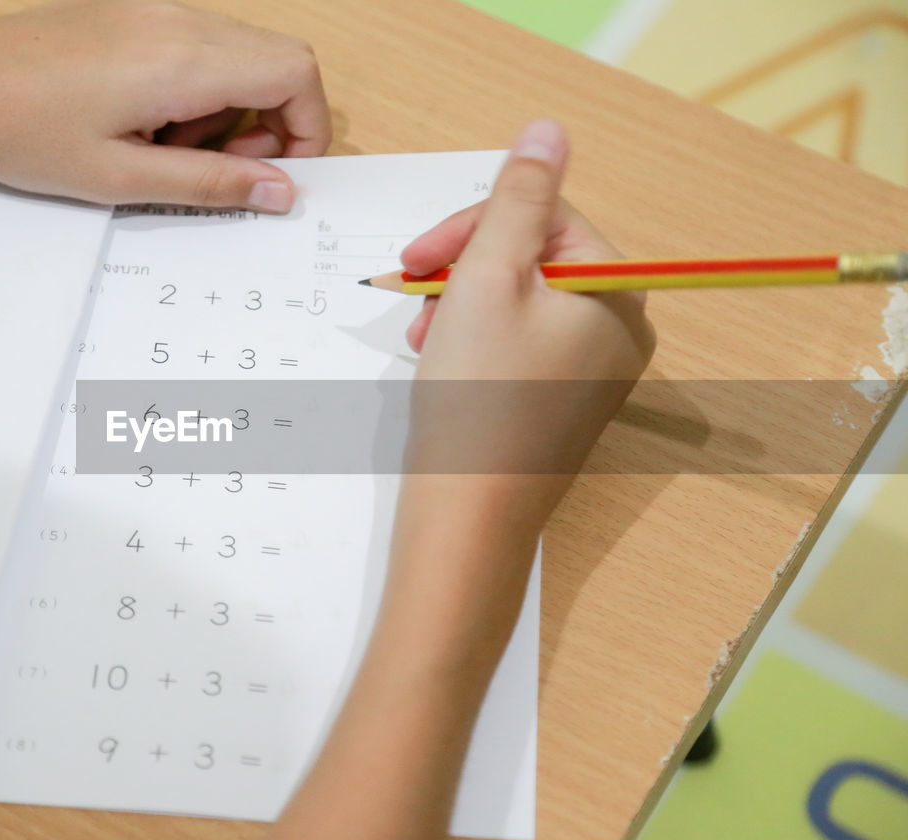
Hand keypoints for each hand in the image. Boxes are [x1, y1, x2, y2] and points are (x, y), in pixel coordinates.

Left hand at [0, 0, 329, 210]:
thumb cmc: (20, 132)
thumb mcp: (122, 178)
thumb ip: (213, 184)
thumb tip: (282, 193)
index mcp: (184, 60)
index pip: (296, 74)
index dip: (307, 129)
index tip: (277, 176)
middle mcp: (179, 21)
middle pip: (277, 60)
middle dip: (270, 124)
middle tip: (217, 169)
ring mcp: (156, 10)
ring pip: (241, 55)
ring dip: (230, 110)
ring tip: (168, 148)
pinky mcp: (134, 14)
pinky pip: (199, 48)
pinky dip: (198, 91)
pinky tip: (147, 123)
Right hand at [399, 119, 654, 518]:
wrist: (467, 515)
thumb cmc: (478, 397)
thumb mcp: (489, 277)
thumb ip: (516, 197)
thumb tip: (548, 129)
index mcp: (618, 295)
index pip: (549, 218)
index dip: (476, 226)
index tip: (417, 257)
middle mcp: (619, 332)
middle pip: (535, 259)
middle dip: (466, 269)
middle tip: (415, 294)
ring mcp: (591, 373)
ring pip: (520, 303)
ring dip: (463, 304)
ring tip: (425, 335)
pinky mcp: (559, 404)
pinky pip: (519, 345)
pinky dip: (475, 340)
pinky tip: (441, 361)